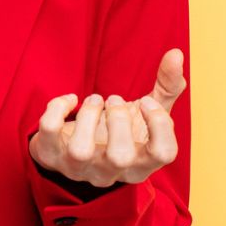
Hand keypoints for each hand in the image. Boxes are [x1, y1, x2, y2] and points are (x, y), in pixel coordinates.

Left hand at [28, 48, 185, 188]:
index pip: (164, 154)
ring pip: (80, 151)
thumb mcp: (147, 113)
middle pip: (120, 157)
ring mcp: (79, 168)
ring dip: (88, 115)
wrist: (75, 152)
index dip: (159, 123)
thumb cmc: (120, 132)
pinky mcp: (52, 156)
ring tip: (93, 99)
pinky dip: (56, 109)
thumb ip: (167, 86)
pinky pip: (49, 134)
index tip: (145, 101)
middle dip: (117, 119)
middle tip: (113, 98)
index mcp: (142, 163)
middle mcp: (112, 172)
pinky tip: (70, 100)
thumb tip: (176, 53)